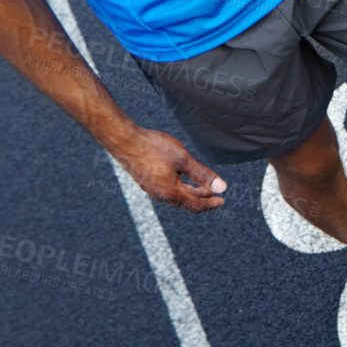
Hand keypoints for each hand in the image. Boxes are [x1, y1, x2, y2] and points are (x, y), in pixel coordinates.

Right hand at [104, 125, 226, 212]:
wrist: (124, 141)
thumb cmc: (153, 148)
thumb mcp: (183, 159)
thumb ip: (203, 174)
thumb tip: (222, 187)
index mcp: (170, 193)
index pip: (195, 205)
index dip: (210, 204)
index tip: (222, 201)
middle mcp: (160, 195)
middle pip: (186, 202)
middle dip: (203, 198)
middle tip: (216, 192)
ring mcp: (151, 189)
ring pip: (176, 196)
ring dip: (191, 193)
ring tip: (203, 186)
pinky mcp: (146, 182)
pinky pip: (167, 190)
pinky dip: (180, 188)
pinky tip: (182, 178)